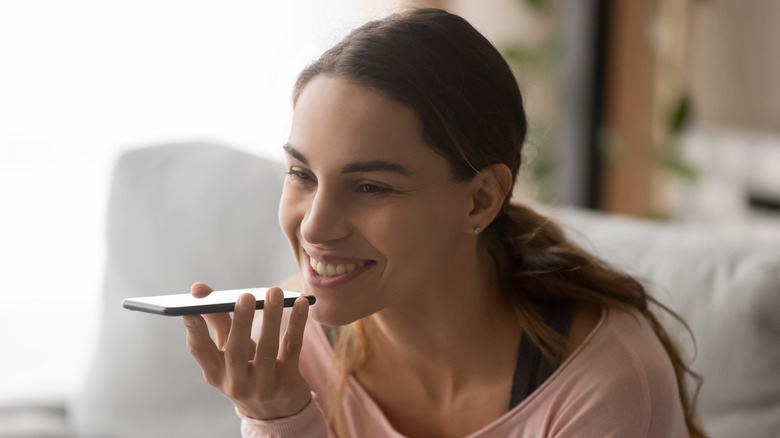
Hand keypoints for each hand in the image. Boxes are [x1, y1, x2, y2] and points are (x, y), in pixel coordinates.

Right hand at [182, 282, 311, 419]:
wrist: (276, 411)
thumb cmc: (248, 370)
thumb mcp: (230, 352)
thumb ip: (217, 321)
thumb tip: (199, 290)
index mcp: (215, 373)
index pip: (199, 351)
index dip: (194, 329)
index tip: (190, 307)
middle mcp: (236, 383)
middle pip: (236, 351)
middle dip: (240, 322)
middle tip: (244, 296)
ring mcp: (263, 386)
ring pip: (267, 349)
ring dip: (270, 319)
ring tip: (273, 292)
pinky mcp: (287, 383)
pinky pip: (292, 349)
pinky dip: (296, 324)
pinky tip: (300, 303)